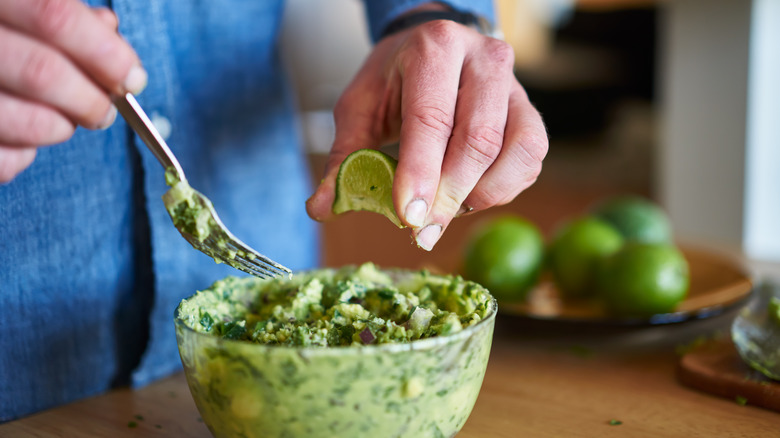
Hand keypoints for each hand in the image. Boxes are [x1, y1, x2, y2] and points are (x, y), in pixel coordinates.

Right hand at [0, 0, 145, 182]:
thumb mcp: (14, 4)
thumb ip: (57, 14)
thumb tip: (108, 30)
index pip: (54, 16)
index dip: (105, 52)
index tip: (133, 79)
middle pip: (44, 73)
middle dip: (91, 100)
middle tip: (106, 111)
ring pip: (26, 121)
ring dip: (60, 128)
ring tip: (64, 122)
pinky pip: (0, 160)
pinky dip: (23, 156)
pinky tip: (22, 137)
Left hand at [306, 19, 547, 249]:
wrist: (435, 49)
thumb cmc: (395, 80)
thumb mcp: (360, 107)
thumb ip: (345, 155)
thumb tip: (322, 208)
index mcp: (435, 48)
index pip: (431, 117)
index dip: (421, 172)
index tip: (408, 216)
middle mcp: (484, 60)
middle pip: (479, 138)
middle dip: (449, 194)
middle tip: (422, 229)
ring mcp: (515, 86)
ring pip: (515, 151)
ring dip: (480, 194)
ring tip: (444, 211)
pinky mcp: (531, 112)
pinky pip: (529, 161)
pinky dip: (501, 190)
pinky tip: (468, 196)